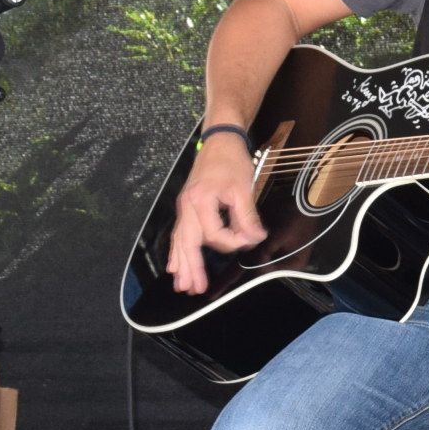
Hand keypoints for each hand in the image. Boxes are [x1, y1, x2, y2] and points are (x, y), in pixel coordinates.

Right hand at [166, 133, 264, 291]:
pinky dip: (176, 251)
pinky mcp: (186, 207)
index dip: (233, 242)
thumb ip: (247, 216)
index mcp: (201, 200)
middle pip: (188, 243)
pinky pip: (179, 233)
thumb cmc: (232, 161)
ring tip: (182, 285)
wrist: (220, 140)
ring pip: (180, 241)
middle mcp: (187, 206)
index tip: (249, 238)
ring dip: (182, 264)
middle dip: (192, 267)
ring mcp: (184, 207)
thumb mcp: (244, 188)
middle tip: (195, 289)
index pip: (215, 234)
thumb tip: (254, 238)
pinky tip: (174, 266)